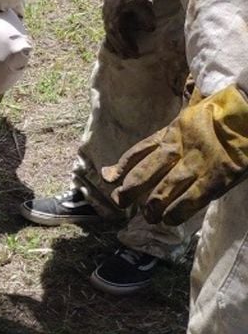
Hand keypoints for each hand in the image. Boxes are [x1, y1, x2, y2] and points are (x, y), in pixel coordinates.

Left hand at [102, 84, 247, 224]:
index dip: (123, 166)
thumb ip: (177, 127)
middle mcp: (179, 148)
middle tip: (119, 202)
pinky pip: (191, 199)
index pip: (140, 150)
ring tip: (147, 216)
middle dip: (130, 189)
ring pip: (165, 188)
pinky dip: (177, 211)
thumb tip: (167, 130)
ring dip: (152, 205)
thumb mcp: (194, 115)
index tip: (108, 177)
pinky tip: (169, 220)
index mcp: (173, 132)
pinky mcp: (216, 178)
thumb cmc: (224, 113)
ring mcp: (197, 164)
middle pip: (146, 171)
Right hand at [103, 0, 154, 57]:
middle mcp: (108, 18)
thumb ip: (147, 18)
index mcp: (116, 19)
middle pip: (113, 39)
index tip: (136, 55)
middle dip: (121, 49)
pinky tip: (118, 36)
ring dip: (116, 43)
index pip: (120, 39)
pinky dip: (113, 35)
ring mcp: (106, 14)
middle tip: (130, 57)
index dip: (128, 48)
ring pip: (110, 33)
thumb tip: (150, 30)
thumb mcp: (144, 3)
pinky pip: (109, 26)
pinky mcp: (108, 9)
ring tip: (123, 51)